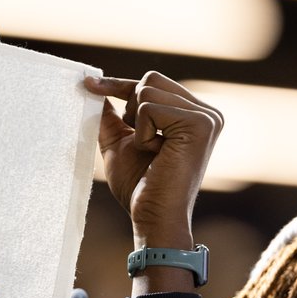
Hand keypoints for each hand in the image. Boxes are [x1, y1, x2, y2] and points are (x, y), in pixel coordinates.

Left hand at [84, 73, 221, 249]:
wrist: (153, 217)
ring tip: (153, 152)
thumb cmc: (139, 187)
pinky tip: (157, 154)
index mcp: (194, 114)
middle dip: (131, 110)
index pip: (153, 84)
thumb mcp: (120, 143)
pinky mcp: (200, 124)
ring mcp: (207, 117)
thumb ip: (111, 116)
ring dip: (137, 126)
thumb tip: (92, 85)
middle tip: (142, 144)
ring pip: (147, 91)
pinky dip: (142, 134)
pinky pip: (148, 108)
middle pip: (150, 79)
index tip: (88, 83)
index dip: (118, 85)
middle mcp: (208, 112)